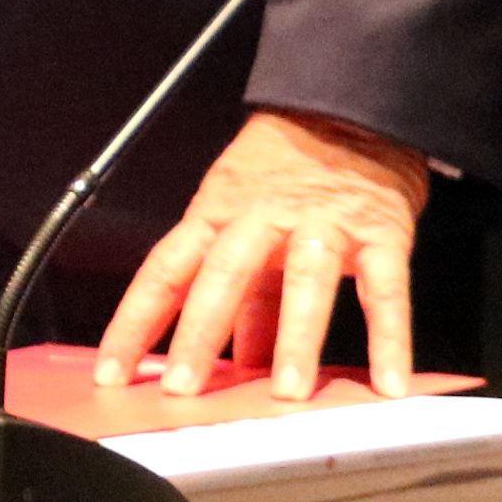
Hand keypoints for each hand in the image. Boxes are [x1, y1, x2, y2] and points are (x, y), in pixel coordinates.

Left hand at [96, 107, 430, 400]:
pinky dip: (389, 338)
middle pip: (223, 276)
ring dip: (295, 339)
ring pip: (303, 281)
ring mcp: (321, 223)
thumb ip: (242, 295)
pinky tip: (386, 381)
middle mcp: (262, 217)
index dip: (134, 322)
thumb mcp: (244, 218)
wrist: (349, 108)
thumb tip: (236, 364)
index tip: (112, 370)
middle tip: (184, 389)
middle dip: (200, 335)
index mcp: (216, 213)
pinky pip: (384, 289)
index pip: (164, 272)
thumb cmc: (285, 170)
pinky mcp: (379, 232)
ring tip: (286, 392)